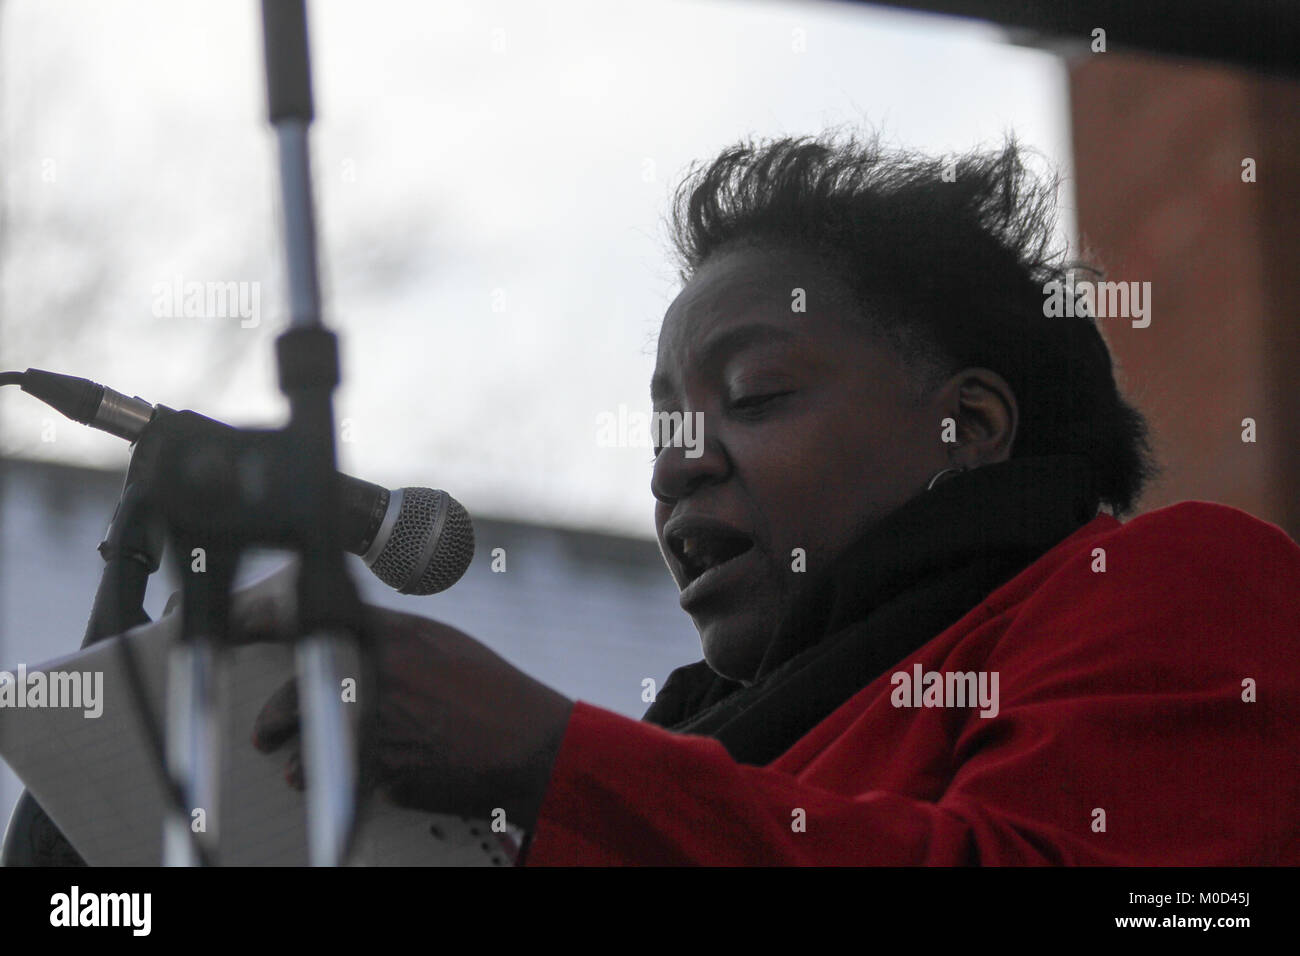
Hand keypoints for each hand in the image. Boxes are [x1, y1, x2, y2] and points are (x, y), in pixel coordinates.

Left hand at [235, 598, 574, 833]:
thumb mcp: (443, 644)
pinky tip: (333, 788)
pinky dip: (338, 785)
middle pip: (298, 694)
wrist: (528, 743)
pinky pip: (344, 778)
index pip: (309, 618)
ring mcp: (378, 724)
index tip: (231, 625)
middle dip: (277, 718)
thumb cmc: (492, 691)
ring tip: (295, 767)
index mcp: (392, 636)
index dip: (261, 620)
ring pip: (313, 746)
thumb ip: (393, 638)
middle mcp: (377, 675)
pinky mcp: (384, 769)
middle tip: (267, 731)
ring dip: (301, 760)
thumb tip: (357, 638)